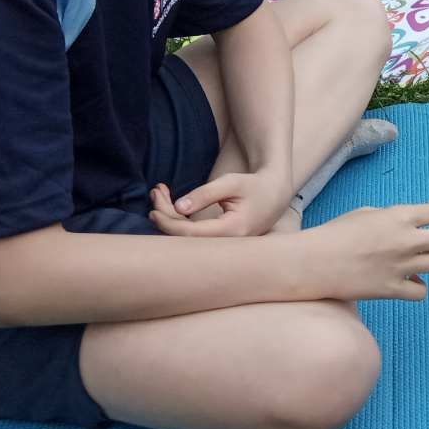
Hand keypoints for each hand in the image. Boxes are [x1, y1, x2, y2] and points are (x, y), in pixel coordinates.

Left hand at [150, 169, 292, 237]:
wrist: (275, 195)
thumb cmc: (254, 186)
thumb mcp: (231, 183)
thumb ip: (206, 194)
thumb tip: (178, 206)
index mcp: (232, 231)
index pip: (189, 234)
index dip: (168, 222)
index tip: (153, 206)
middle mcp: (227, 244)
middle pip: (184, 237)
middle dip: (165, 215)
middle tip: (155, 191)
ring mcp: (223, 245)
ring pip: (187, 237)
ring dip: (170, 216)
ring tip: (160, 193)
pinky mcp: (219, 241)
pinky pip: (194, 235)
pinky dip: (179, 219)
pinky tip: (172, 205)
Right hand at [307, 203, 428, 301]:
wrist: (314, 262)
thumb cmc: (335, 233)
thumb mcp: (366, 212)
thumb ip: (393, 217)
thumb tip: (408, 224)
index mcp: (399, 217)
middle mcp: (406, 240)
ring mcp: (402, 267)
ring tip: (423, 259)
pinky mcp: (392, 289)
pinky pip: (421, 291)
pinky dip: (418, 287)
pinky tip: (409, 281)